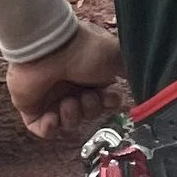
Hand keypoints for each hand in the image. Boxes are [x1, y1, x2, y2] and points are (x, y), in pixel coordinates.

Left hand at [6, 18, 126, 140]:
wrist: (47, 47)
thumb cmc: (82, 48)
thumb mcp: (117, 55)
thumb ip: (131, 71)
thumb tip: (145, 83)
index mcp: (90, 75)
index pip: (104, 100)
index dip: (108, 103)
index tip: (108, 97)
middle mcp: (72, 86)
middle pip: (88, 113)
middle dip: (90, 109)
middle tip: (85, 97)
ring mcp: (50, 97)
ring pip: (68, 123)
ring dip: (72, 116)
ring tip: (67, 103)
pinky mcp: (30, 107)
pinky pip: (43, 130)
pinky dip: (50, 128)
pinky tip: (53, 117)